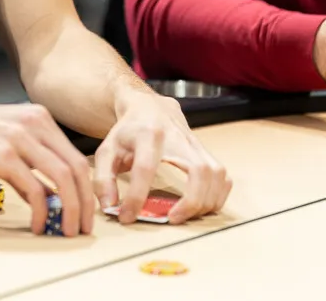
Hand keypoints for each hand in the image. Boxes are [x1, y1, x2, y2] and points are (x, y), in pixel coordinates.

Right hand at [0, 98, 93, 236]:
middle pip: (77, 167)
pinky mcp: (3, 155)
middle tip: (84, 226)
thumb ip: (28, 163)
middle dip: (86, 203)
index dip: (86, 188)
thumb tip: (47, 195)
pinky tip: (37, 224)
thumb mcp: (4, 139)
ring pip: (63, 178)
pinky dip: (42, 212)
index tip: (86, 209)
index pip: (76, 156)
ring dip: (71, 210)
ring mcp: (20, 138)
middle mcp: (35, 123)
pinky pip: (35, 189)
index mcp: (38, 117)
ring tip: (66, 230)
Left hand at [92, 92, 229, 225]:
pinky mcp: (206, 151)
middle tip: (172, 219)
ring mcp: (196, 143)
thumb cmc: (128, 131)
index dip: (136, 195)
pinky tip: (200, 206)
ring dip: (205, 202)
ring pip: (216, 175)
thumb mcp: (107, 150)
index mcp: (147, 134)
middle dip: (190, 202)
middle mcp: (177, 137)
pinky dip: (217, 196)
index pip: (145, 167)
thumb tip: (110, 207)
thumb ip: (103, 178)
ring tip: (185, 215)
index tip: (128, 216)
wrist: (148, 106)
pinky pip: (223, 177)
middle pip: (198, 170)